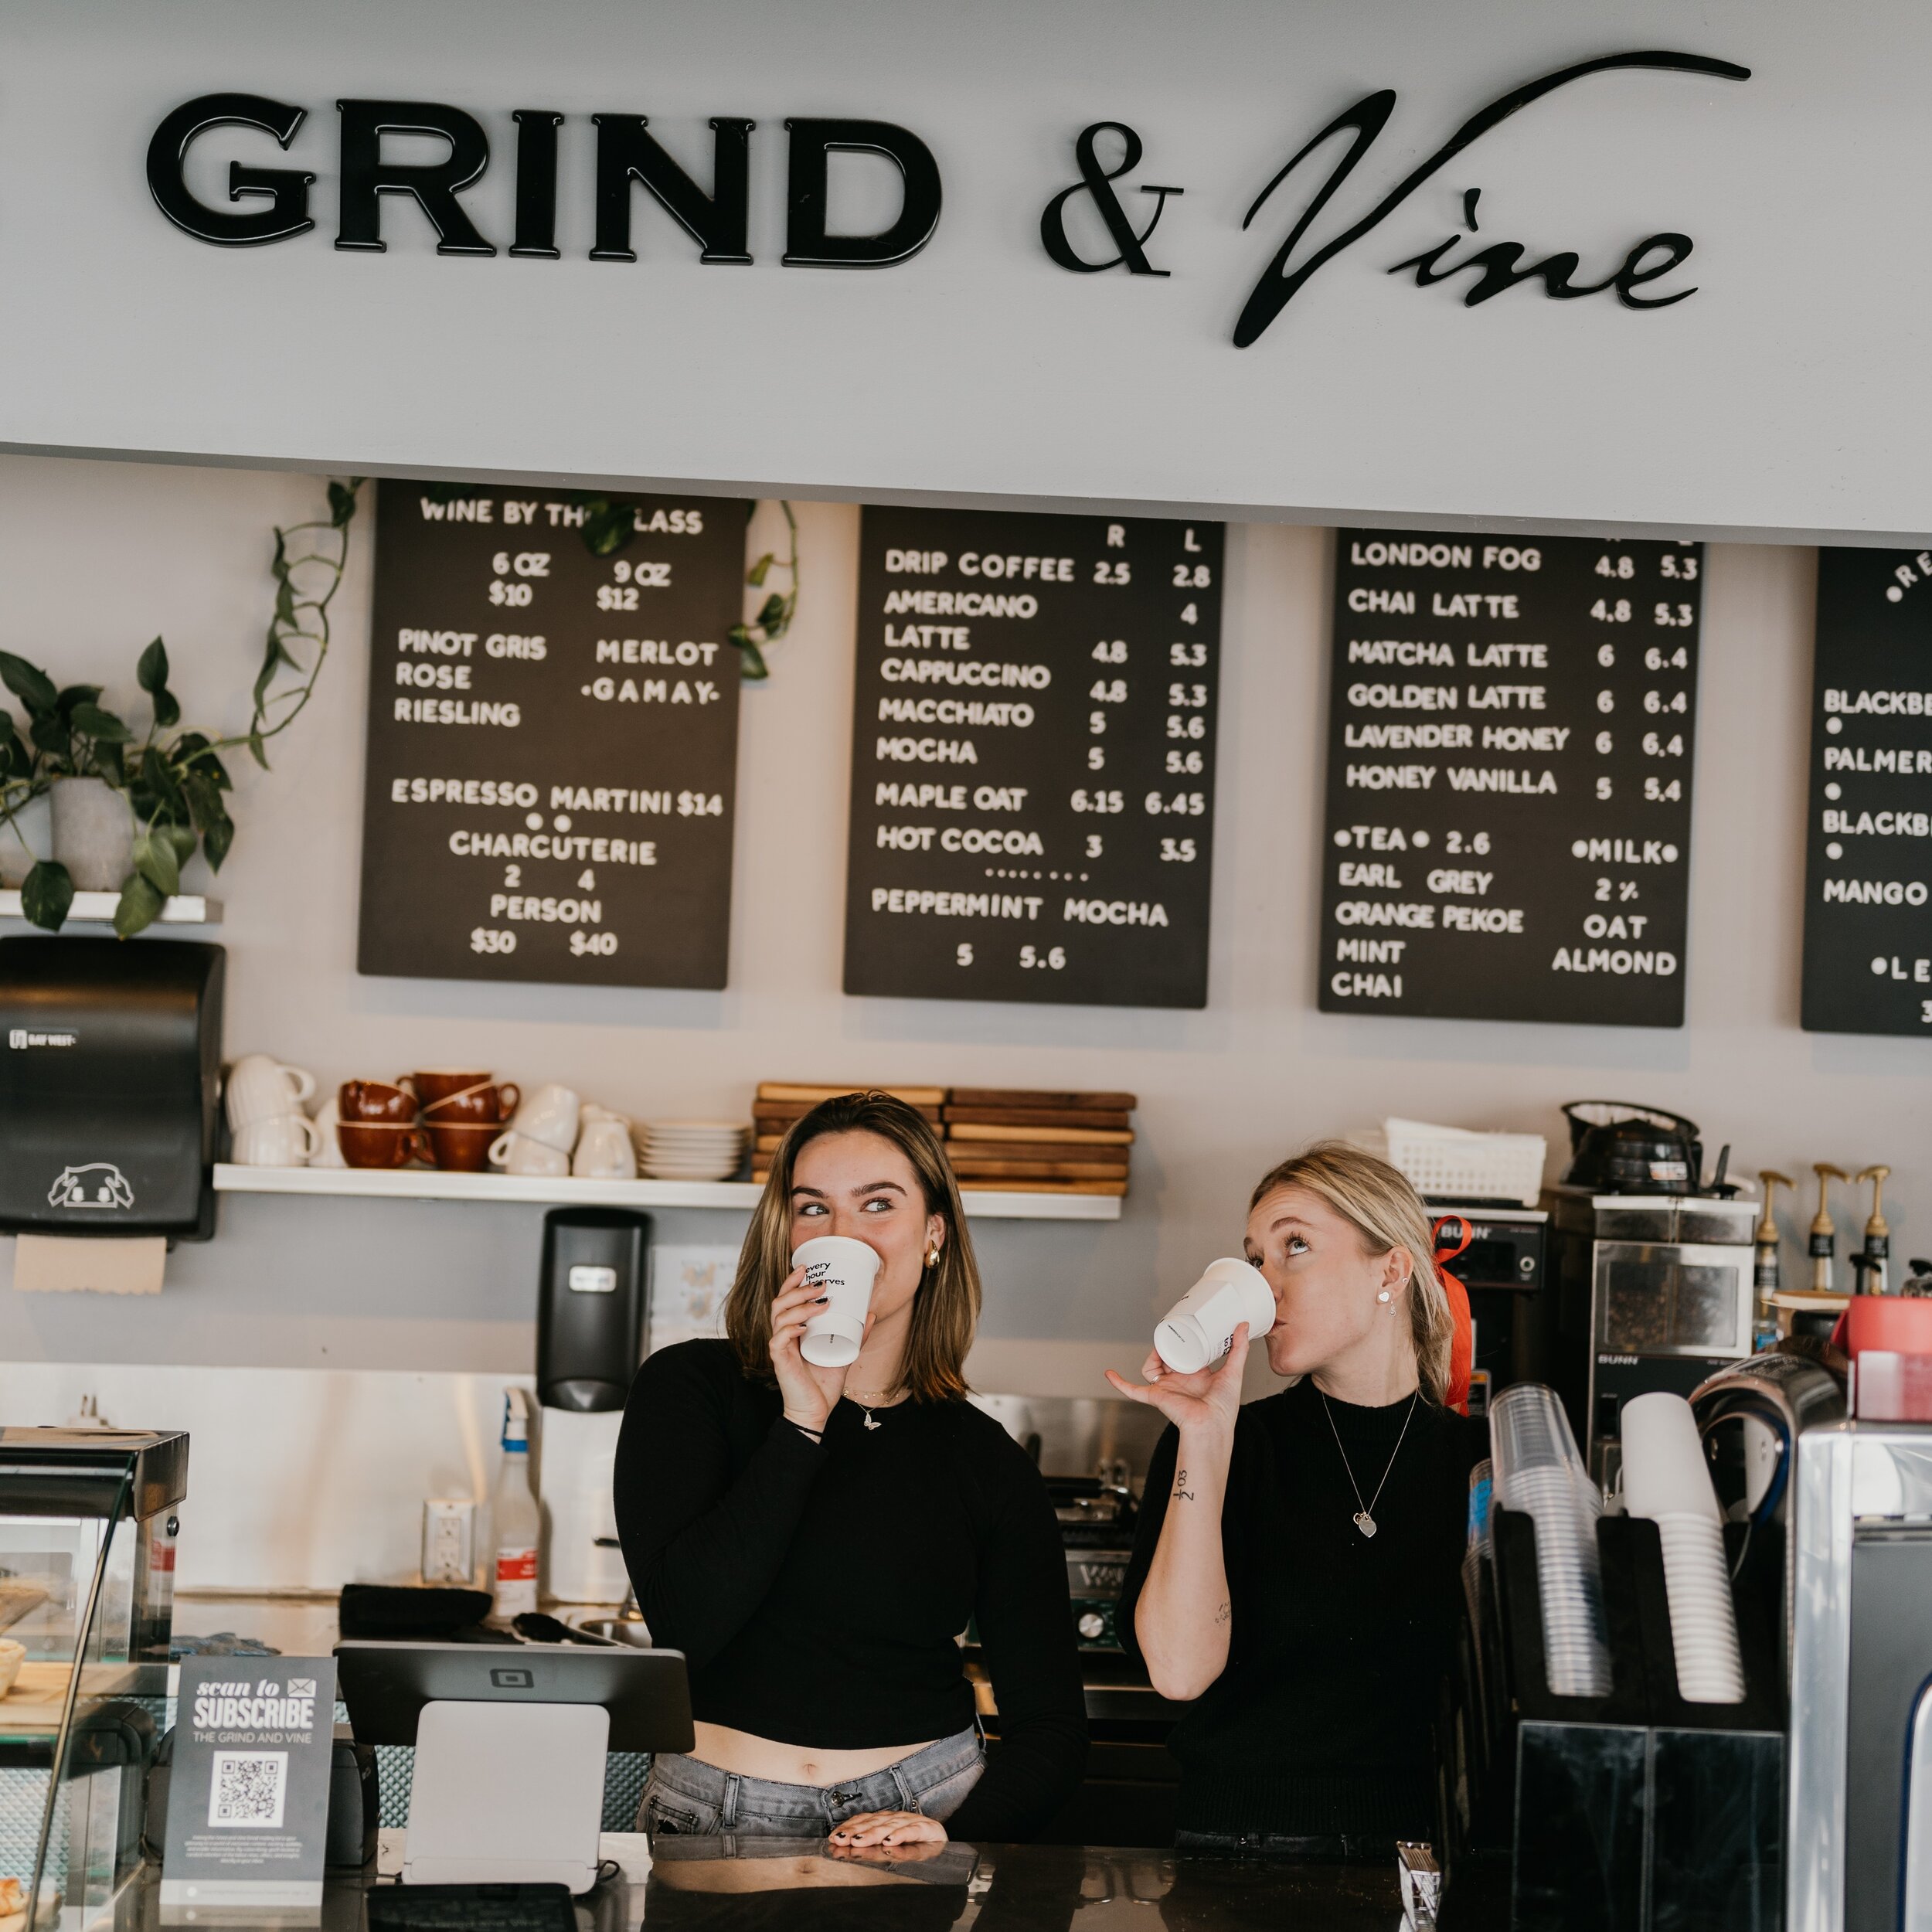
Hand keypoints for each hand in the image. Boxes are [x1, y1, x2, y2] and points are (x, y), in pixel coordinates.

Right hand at [768, 1268, 873, 1433]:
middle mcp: (784, 1335)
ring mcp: (780, 1347)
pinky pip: (778, 1340)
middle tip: (821, 1283)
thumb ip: (856, 1334)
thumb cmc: (823, 1383)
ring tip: (821, 1303)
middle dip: (799, 1288)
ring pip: (779, 1316)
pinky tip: (803, 1327)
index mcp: (794, 1329)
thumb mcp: (844, 1353)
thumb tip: (871, 1314)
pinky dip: (789, 1330)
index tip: (806, 1267)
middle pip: (780, 1302)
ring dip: (799, 1305)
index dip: (792, 1281)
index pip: (786, 1299)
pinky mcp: (780, 1361)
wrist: (816, 1411)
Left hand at [828, 1810, 946, 1848]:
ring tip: (859, 1841)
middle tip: (842, 1839)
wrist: (942, 1840)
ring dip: (873, 1833)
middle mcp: (896, 1819)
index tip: (834, 1837)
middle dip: (856, 1831)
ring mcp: (911, 1822)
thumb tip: (849, 1847)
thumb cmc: (915, 1843)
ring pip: (889, 1827)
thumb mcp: (892, 1844)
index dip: (849, 1828)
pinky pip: (912, 1831)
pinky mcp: (926, 1829)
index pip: (865, 1821)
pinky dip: (900, 1835)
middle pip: (874, 1823)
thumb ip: (874, 1845)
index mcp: (886, 1820)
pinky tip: (890, 1841)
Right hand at [1105, 1323, 1250, 1439]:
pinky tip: (1109, 1373)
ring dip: (1152, 1357)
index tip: (1184, 1329)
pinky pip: (1132, 1389)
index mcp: (1196, 1376)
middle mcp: (1179, 1381)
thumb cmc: (1223, 1407)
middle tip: (1171, 1334)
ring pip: (1150, 1367)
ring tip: (1159, 1349)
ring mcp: (1165, 1388)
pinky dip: (1119, 1382)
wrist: (1211, 1425)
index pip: (1185, 1354)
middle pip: (1166, 1358)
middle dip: (1166, 1346)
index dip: (1183, 1342)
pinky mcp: (1154, 1396)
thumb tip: (1243, 1326)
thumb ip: (1239, 1348)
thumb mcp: (1234, 1371)